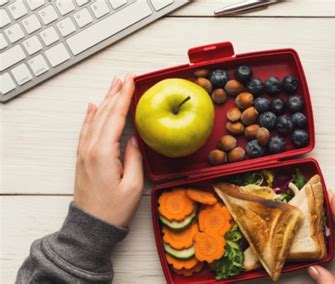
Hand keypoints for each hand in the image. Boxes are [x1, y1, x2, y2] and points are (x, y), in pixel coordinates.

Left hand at [74, 74, 143, 227]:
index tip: (131, 80)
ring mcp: (84, 152)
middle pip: (104, 113)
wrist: (91, 226)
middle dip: (115, 92)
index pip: (115, 117)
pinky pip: (86, 130)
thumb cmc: (114, 209)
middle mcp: (90, 148)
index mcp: (103, 152)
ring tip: (114, 85)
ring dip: (105, 100)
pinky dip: (90, 115)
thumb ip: (134, 157)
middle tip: (125, 76)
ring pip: (95, 118)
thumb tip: (133, 138)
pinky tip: (93, 106)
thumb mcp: (133, 185)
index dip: (124, 96)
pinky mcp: (83, 158)